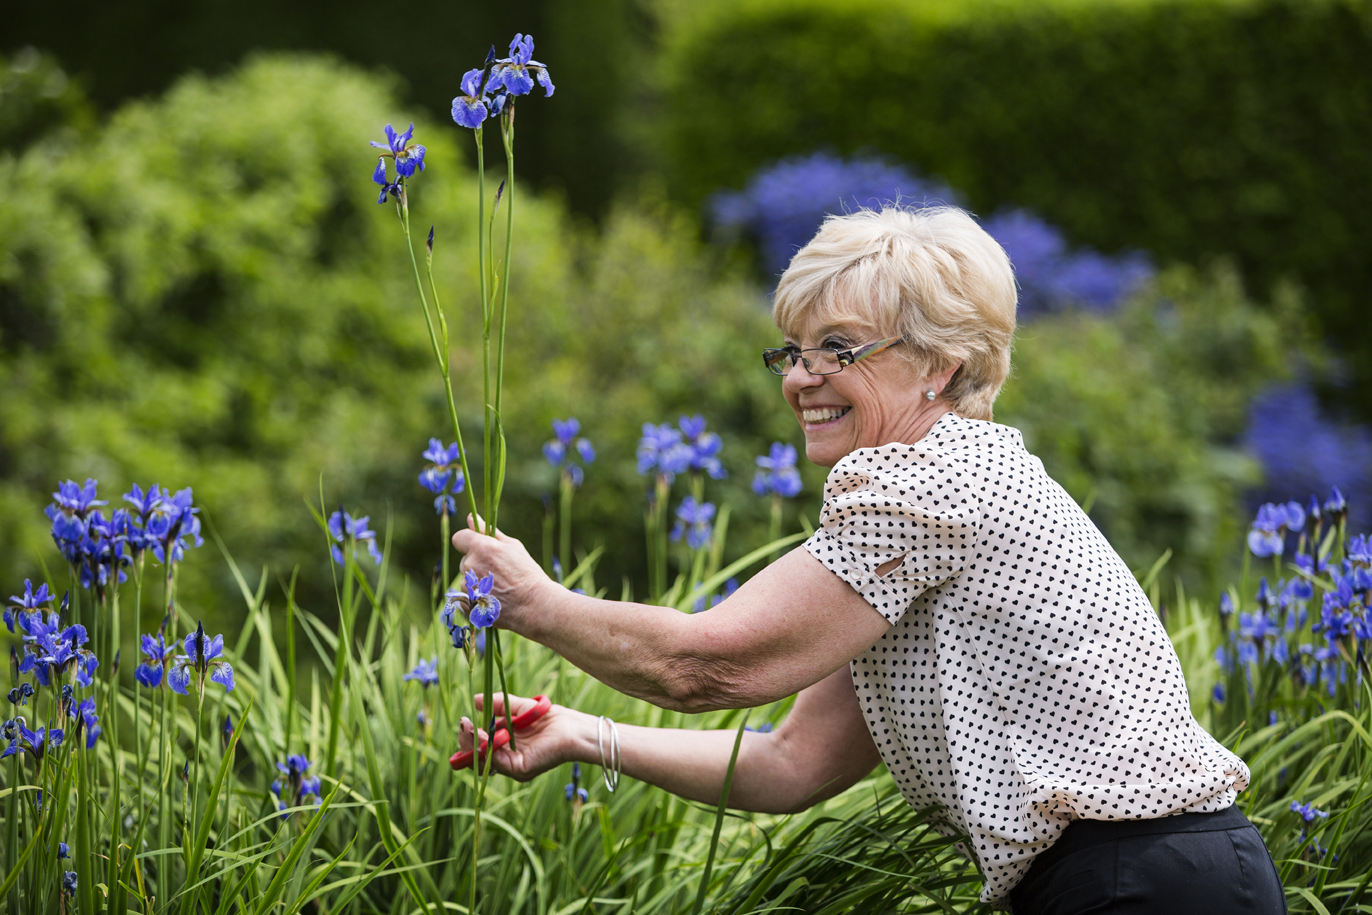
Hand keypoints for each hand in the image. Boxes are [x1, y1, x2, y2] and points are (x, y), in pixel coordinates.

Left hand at [451, 515, 553, 636]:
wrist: (534, 605)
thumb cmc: (527, 573)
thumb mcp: (513, 547)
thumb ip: (489, 532)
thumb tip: (471, 518)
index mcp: (481, 548)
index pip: (459, 538)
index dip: (468, 541)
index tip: (478, 546)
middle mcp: (470, 565)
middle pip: (465, 559)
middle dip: (477, 562)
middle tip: (498, 571)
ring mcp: (467, 586)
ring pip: (467, 578)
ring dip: (477, 581)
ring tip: (499, 588)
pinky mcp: (467, 604)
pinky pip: (466, 595)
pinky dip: (477, 597)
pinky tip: (494, 598)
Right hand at [457, 693, 590, 781]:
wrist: (571, 726)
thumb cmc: (549, 717)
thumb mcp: (518, 707)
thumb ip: (497, 704)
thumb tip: (475, 699)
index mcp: (507, 747)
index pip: (480, 748)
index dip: (469, 738)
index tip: (464, 720)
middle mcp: (508, 760)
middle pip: (477, 758)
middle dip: (466, 742)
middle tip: (464, 724)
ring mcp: (513, 766)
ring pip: (483, 761)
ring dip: (474, 743)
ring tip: (471, 727)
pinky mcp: (520, 769)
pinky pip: (497, 761)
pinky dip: (488, 747)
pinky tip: (485, 733)